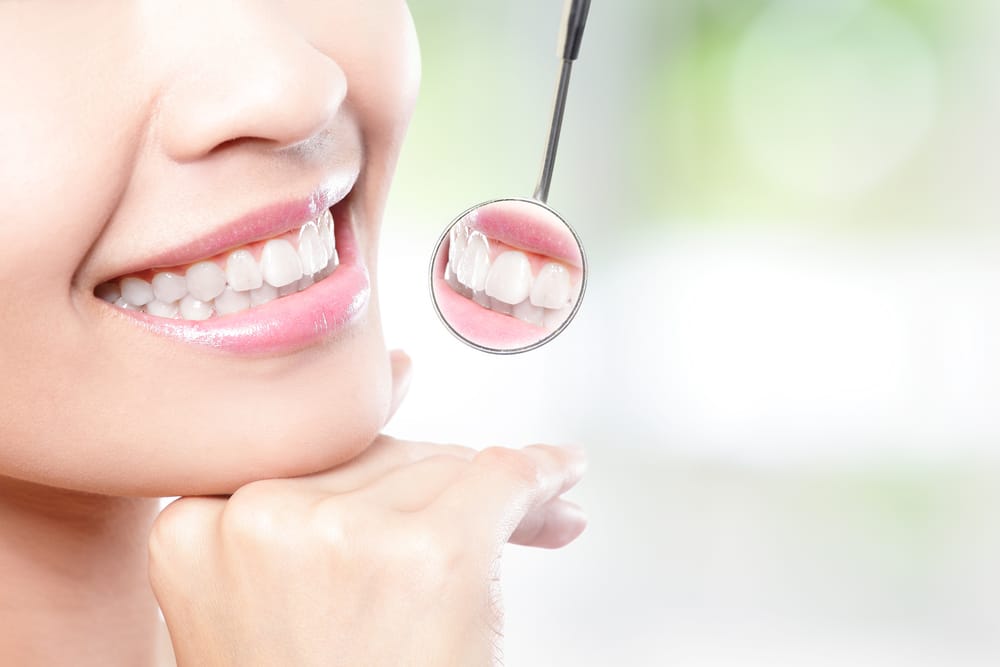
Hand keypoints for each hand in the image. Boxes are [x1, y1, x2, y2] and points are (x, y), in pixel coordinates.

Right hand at [147, 350, 587, 666]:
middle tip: (511, 507)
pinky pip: (501, 480)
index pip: (310, 460)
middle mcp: (257, 519)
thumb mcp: (275, 596)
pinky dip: (541, 476)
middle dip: (450, 480)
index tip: (414, 409)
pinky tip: (558, 477)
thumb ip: (316, 493)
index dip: (381, 461)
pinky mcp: (428, 553)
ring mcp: (340, 535)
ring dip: (495, 492)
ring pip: (438, 468)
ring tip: (538, 520)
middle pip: (379, 458)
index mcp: (196, 527)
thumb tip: (400, 371)